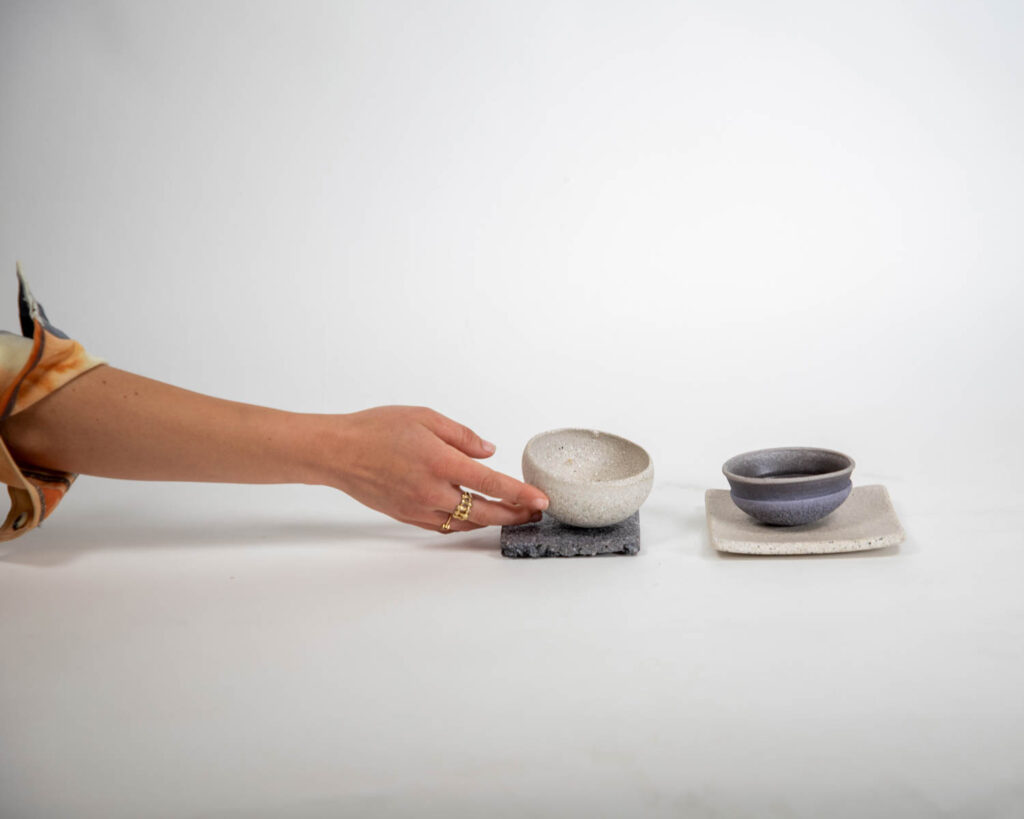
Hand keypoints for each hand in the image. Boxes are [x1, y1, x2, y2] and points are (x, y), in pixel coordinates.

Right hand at [320, 406, 548, 531]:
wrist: (337, 452)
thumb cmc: (376, 429)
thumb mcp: (425, 418)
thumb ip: (462, 436)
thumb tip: (489, 452)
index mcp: (440, 462)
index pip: (492, 484)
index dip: (520, 495)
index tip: (541, 501)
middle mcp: (432, 491)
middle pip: (485, 512)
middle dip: (514, 514)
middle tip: (534, 512)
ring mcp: (419, 508)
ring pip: (466, 522)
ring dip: (491, 521)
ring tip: (510, 513)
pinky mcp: (407, 516)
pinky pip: (444, 525)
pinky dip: (464, 522)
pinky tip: (475, 515)